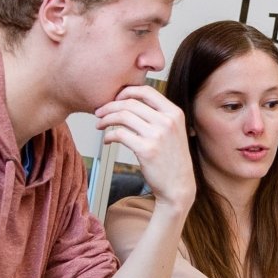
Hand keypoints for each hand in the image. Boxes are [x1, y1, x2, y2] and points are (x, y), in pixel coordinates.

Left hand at [95, 86, 193, 207]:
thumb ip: (159, 116)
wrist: (178, 186)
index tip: (115, 98)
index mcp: (174, 113)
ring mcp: (157, 135)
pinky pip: (120, 134)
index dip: (127, 91)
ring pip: (122, 116)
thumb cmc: (172, 160)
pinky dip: (108, 135)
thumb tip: (132, 102)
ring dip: (106, 119)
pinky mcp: (146, 150)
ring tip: (99, 124)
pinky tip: (107, 140)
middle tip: (99, 112)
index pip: (147, 90)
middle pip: (130, 103)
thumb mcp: (174, 131)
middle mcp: (167, 121)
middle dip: (109, 105)